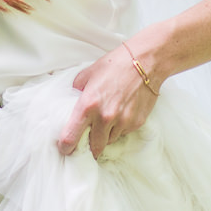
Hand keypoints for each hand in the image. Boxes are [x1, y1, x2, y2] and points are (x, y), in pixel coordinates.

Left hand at [57, 43, 159, 159]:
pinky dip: (120, 128)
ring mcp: (122, 122)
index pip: (70, 138)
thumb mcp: (87, 74)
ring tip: (107, 119)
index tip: (66, 148)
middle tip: (88, 138)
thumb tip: (72, 103)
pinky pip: (123, 133)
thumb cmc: (115, 64)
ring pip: (109, 141)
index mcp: (87, 105)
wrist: (145, 62)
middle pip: (93, 148)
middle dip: (89, 146)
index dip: (66, 147)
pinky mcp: (136, 123)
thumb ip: (76, 91)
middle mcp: (105, 117)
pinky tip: (121, 113)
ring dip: (105, 135)